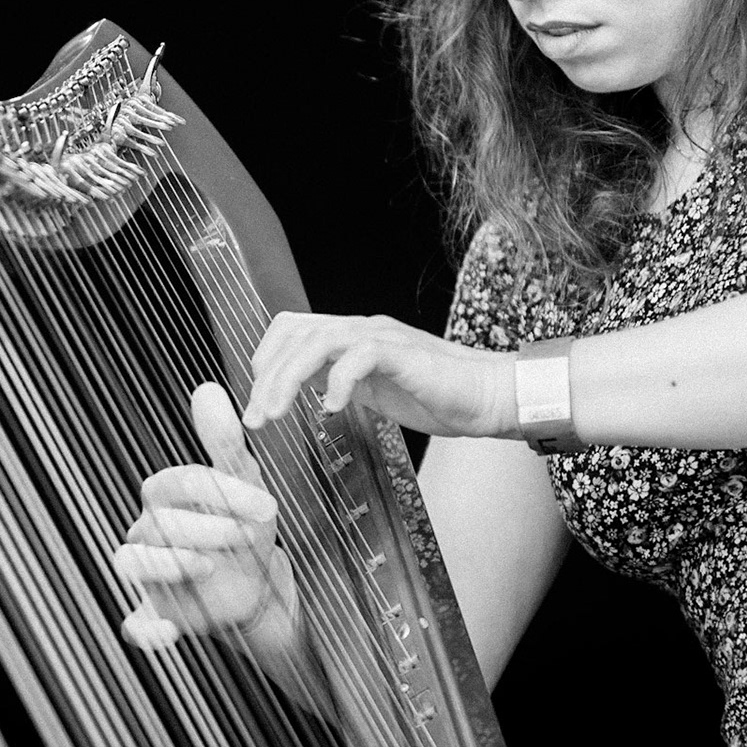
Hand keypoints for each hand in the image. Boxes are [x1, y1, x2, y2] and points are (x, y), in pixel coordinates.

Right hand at [113, 382, 297, 649]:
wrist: (258, 585)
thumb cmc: (245, 526)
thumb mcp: (244, 485)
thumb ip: (223, 442)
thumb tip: (206, 388)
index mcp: (165, 493)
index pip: (179, 482)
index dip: (222, 492)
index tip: (266, 506)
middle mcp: (146, 529)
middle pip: (159, 521)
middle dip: (207, 527)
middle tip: (248, 535)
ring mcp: (148, 573)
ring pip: (132, 562)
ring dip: (167, 564)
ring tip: (209, 566)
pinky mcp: (155, 613)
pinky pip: (135, 623)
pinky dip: (144, 631)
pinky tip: (168, 635)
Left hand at [242, 312, 516, 438]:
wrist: (490, 396)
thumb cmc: (438, 397)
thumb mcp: (375, 390)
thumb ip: (340, 380)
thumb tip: (303, 387)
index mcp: (352, 336)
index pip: (292, 327)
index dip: (265, 358)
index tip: (257, 400)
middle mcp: (363, 329)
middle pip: (296, 332)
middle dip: (266, 376)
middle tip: (256, 419)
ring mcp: (384, 338)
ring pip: (319, 340)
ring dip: (288, 378)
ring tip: (276, 415)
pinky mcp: (405, 354)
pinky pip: (361, 355)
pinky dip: (339, 381)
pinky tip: (333, 410)